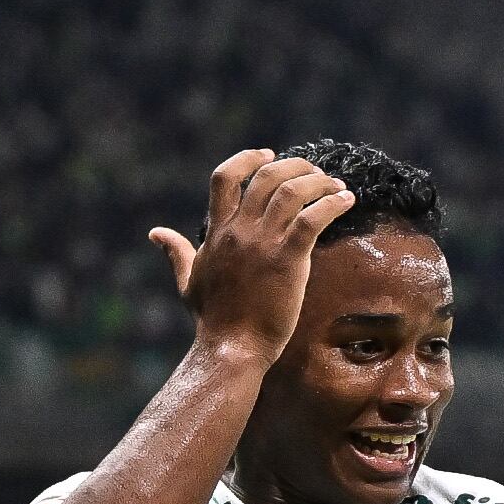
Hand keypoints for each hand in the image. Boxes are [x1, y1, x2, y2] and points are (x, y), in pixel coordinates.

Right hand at [152, 150, 360, 358]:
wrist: (231, 349)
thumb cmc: (212, 321)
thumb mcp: (187, 280)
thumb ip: (176, 252)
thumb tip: (156, 233)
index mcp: (217, 231)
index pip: (225, 177)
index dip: (247, 159)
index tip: (268, 154)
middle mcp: (239, 231)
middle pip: (266, 176)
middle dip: (294, 166)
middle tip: (314, 173)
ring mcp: (263, 244)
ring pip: (292, 191)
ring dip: (318, 182)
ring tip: (336, 186)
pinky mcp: (288, 260)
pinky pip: (312, 219)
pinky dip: (333, 204)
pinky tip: (347, 201)